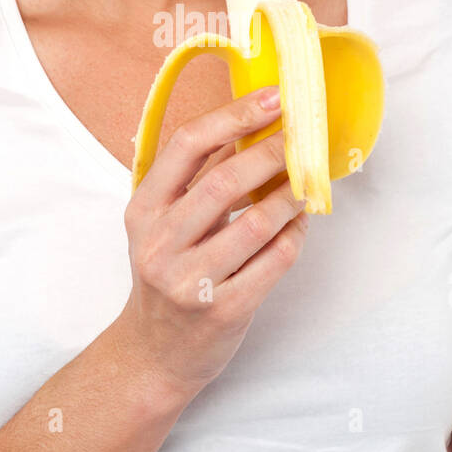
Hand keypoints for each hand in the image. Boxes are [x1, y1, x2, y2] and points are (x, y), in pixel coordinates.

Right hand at [117, 86, 309, 396]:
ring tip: (308, 181)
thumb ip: (195, 182)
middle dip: (272, 153)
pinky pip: (274, 261)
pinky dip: (295, 235)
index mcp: (143, 210)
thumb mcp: (161, 226)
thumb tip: (253, 127)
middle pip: (224, 181)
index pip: (187, 146)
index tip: (273, 98)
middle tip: (302, 138)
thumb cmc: (166, 276)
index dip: (234, 115)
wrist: (153, 354)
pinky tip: (300, 223)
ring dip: (291, 195)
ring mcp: (190, 280)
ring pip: (257, 223)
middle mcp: (160, 243)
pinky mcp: (223, 311)